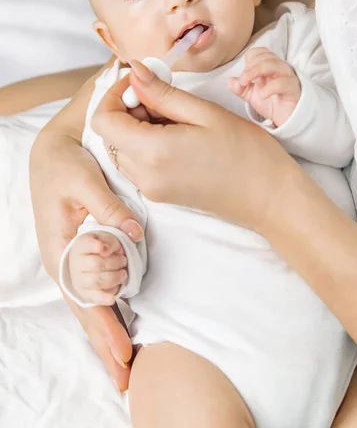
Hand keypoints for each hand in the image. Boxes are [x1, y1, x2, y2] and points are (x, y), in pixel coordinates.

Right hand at [30, 127, 143, 390]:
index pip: (84, 298)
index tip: (123, 354)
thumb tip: (132, 235)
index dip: (104, 328)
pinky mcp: (84, 249)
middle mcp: (64, 260)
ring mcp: (73, 257)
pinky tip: (117, 323)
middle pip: (86, 310)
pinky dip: (107, 309)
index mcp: (60, 249)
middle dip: (105, 341)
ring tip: (125, 354)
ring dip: (108, 328)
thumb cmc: (65, 164)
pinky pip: (94, 287)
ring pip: (91, 303)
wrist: (56, 150)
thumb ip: (107, 207)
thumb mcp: (83, 180)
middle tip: (124, 373)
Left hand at [92, 59, 295, 230]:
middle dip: (129, 109)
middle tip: (165, 97)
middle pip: (111, 134)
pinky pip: (138, 164)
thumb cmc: (246, 154)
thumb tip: (134, 71)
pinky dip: (147, 144)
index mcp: (152, 152)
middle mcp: (144, 175)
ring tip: (176, 117)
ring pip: (123, 148)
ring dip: (138, 126)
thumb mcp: (205, 112)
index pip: (102, 120)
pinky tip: (178, 135)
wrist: (270, 199)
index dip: (114, 95)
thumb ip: (162, 93)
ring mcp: (151, 189)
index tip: (141, 82)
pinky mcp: (160, 194)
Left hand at [228, 47, 300, 126]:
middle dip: (250, 67)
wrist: (286, 118)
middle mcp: (279, 68)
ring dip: (256, 71)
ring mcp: (287, 76)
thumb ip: (239, 88)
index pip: (259, 52)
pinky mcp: (293, 88)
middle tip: (242, 81)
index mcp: (269, 66)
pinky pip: (283, 82)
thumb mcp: (250, 95)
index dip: (248, 61)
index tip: (243, 77)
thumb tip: (231, 81)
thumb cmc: (271, 103)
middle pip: (265, 56)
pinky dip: (269, 88)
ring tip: (246, 84)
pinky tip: (262, 95)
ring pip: (274, 64)